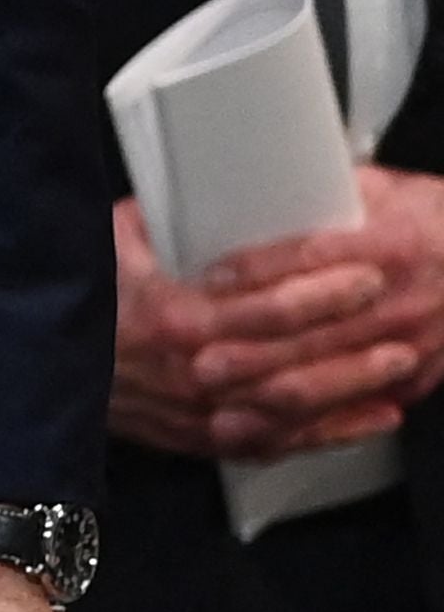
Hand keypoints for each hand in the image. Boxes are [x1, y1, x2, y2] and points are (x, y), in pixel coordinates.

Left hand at [189, 167, 443, 454]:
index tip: (208, 278)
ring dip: (264, 387)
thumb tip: (244, 190)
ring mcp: (410, 344)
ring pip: (327, 376)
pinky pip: (351, 407)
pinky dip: (303, 420)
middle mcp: (402, 299)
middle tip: (192, 353)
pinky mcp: (414, 376)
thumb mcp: (381, 191)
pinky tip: (259, 420)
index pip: (313, 257)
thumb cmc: (432, 221)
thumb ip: (320, 196)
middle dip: (247, 347)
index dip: (256, 270)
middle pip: (312, 330)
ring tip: (215, 389)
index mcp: (395, 244)